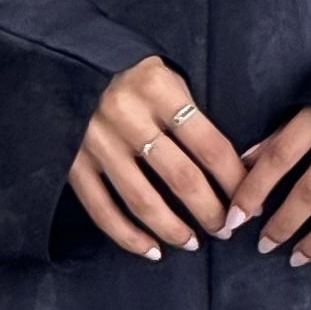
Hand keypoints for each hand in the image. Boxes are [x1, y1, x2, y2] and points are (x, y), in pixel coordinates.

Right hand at [69, 55, 246, 260]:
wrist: (63, 59)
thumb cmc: (128, 70)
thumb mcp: (165, 75)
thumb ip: (191, 113)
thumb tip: (234, 166)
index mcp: (158, 89)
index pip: (210, 146)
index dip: (235, 182)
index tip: (247, 203)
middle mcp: (127, 116)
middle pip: (181, 178)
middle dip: (210, 211)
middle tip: (225, 229)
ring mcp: (96, 142)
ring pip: (142, 200)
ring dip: (173, 229)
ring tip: (192, 243)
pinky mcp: (71, 161)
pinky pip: (101, 209)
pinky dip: (128, 236)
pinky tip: (151, 250)